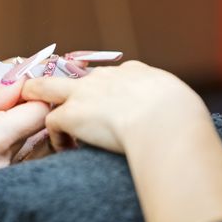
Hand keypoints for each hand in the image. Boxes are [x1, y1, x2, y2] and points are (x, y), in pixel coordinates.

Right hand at [0, 80, 48, 192]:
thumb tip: (22, 81)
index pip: (41, 112)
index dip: (36, 94)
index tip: (22, 84)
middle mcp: (4, 163)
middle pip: (36, 128)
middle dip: (25, 108)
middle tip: (2, 97)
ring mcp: (1, 179)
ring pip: (27, 143)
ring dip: (16, 126)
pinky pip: (15, 159)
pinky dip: (8, 143)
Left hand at [22, 61, 209, 152]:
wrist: (165, 120)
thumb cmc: (180, 115)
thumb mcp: (176, 99)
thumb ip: (166, 102)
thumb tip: (173, 113)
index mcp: (132, 73)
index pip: (109, 76)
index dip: (102, 91)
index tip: (104, 105)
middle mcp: (104, 77)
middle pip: (71, 73)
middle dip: (59, 82)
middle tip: (54, 96)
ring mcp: (84, 93)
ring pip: (45, 88)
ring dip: (41, 103)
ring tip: (42, 119)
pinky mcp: (72, 113)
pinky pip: (51, 122)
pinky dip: (56, 137)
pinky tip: (66, 148)